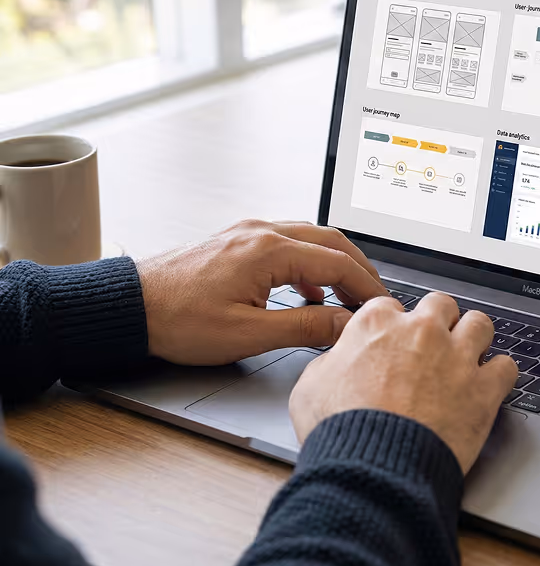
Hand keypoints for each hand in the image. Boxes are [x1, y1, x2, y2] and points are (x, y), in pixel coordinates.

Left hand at [137, 220, 387, 365]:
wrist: (130, 307)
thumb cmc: (178, 320)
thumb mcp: (248, 333)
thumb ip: (306, 325)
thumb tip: (346, 324)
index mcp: (269, 250)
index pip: (338, 263)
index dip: (366, 287)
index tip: (382, 307)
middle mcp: (262, 231)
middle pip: (331, 241)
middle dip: (359, 270)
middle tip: (375, 298)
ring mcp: (249, 232)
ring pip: (311, 238)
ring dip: (335, 264)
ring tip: (349, 296)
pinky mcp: (238, 241)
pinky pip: (289, 243)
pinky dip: (309, 265)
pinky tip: (309, 292)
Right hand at [289, 293, 517, 472]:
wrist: (374, 470)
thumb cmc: (339, 431)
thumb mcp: (310, 387)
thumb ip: (330, 362)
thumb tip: (337, 361)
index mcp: (377, 324)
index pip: (391, 306)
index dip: (393, 327)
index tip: (394, 343)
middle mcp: (420, 331)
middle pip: (441, 305)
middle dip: (438, 322)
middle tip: (433, 345)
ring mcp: (456, 356)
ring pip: (480, 324)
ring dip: (474, 339)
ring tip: (467, 357)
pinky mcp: (483, 389)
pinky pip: (506, 366)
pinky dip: (500, 374)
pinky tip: (489, 385)